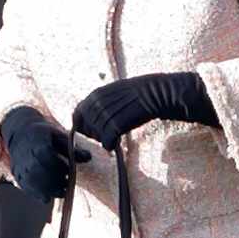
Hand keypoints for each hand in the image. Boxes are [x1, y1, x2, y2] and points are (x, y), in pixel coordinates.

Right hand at [0, 106, 73, 203]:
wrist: (21, 134)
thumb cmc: (46, 135)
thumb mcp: (60, 137)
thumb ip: (73, 149)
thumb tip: (89, 157)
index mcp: (37, 142)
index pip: (47, 155)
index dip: (59, 166)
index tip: (69, 170)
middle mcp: (26, 155)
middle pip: (39, 170)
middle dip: (54, 180)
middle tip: (67, 184)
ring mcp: (20, 166)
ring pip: (32, 181)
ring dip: (47, 190)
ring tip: (63, 192)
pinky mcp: (18, 175)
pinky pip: (26, 187)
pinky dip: (38, 195)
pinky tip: (49, 198)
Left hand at [73, 73, 218, 150]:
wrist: (160, 92)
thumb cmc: (141, 94)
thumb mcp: (117, 92)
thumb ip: (103, 102)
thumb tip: (93, 115)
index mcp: (97, 94)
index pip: (78, 113)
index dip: (83, 125)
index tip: (93, 131)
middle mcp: (99, 102)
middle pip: (85, 126)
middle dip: (93, 135)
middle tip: (105, 137)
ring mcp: (108, 112)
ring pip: (96, 134)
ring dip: (103, 140)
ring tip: (113, 141)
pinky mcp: (118, 123)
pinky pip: (106, 140)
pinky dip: (109, 145)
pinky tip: (116, 145)